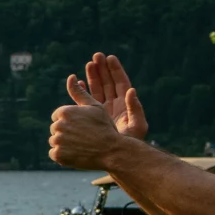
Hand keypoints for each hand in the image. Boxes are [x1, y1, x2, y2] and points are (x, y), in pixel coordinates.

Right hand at [51, 52, 147, 170]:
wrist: (117, 158)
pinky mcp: (91, 117)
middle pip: (108, 83)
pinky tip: (76, 83)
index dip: (115, 70)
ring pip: (96, 89)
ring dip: (92, 77)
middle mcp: (114, 105)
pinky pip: (85, 101)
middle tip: (96, 56)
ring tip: (88, 64)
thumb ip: (136, 108)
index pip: (121, 83)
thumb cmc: (131, 144)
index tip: (110, 58)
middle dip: (102, 70)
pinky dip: (81, 92)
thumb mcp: (138, 126)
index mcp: (125, 105)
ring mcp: (102, 110)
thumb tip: (132, 90)